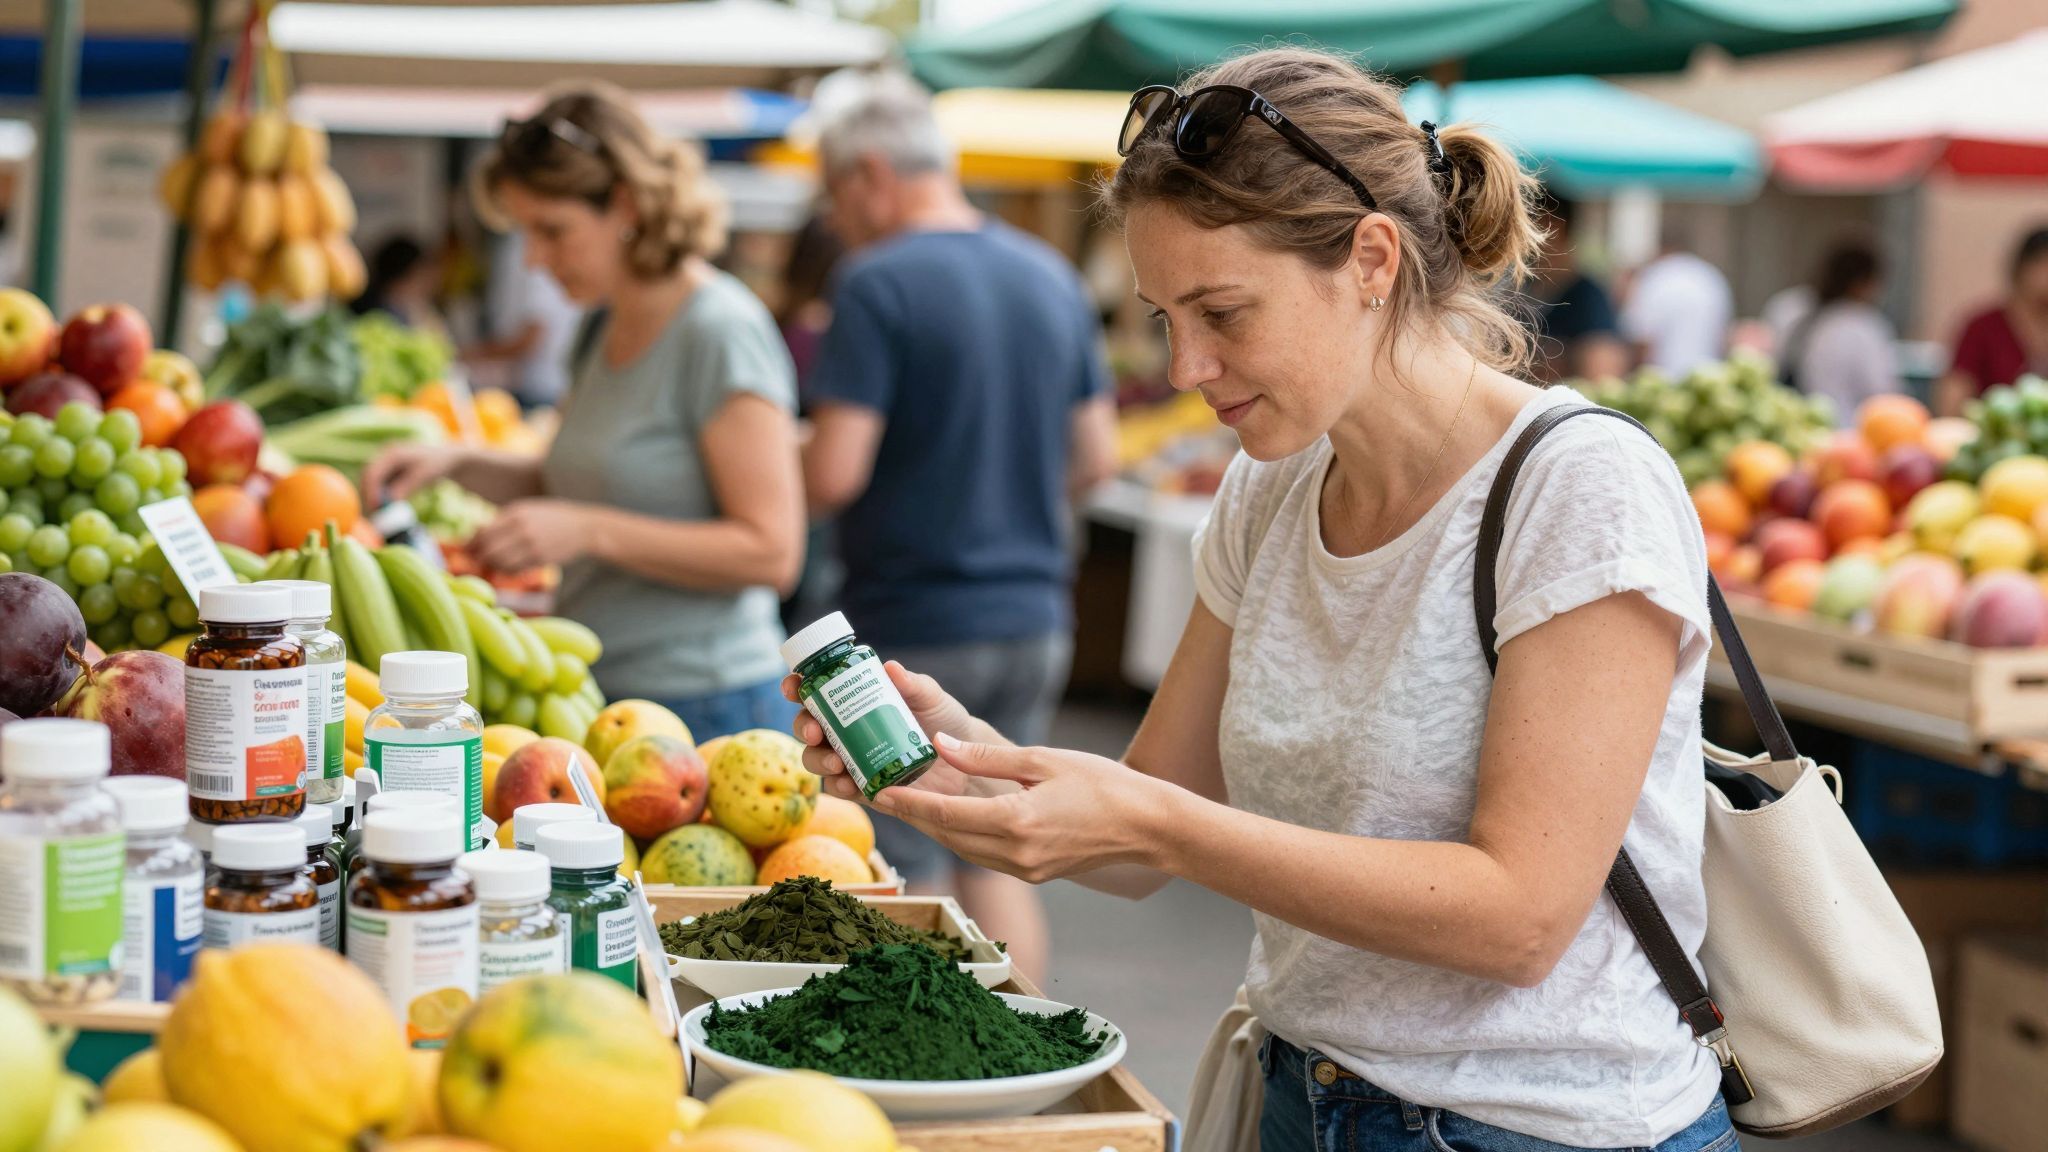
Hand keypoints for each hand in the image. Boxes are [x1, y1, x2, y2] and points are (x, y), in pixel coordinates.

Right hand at [363, 442, 466, 505]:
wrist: (446, 457)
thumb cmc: (436, 464)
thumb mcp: (423, 476)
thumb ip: (405, 487)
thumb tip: (389, 501)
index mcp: (392, 453)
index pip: (373, 472)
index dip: (371, 491)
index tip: (375, 507)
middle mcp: (385, 456)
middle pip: (368, 477)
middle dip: (369, 495)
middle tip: (374, 514)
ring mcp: (386, 463)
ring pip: (372, 482)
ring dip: (373, 497)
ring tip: (379, 514)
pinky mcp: (390, 471)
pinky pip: (381, 485)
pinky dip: (381, 496)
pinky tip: (386, 508)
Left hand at [470, 500, 598, 571]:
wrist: (584, 528)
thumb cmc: (551, 517)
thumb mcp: (527, 509)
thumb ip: (503, 519)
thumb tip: (476, 531)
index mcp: (516, 513)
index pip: (484, 532)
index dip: (471, 543)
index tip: (466, 548)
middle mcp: (522, 529)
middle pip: (489, 549)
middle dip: (478, 556)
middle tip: (474, 559)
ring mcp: (532, 545)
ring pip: (500, 562)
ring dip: (491, 565)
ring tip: (490, 564)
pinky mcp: (541, 559)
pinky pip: (515, 569)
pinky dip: (506, 570)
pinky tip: (506, 567)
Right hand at [784, 661, 983, 802]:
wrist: (967, 762)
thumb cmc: (945, 721)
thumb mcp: (931, 698)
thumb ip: (913, 684)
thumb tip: (891, 668)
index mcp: (855, 701)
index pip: (816, 691)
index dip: (797, 687)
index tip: (793, 685)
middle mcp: (846, 729)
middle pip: (807, 726)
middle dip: (802, 727)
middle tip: (814, 730)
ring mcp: (851, 759)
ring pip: (816, 759)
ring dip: (818, 759)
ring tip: (836, 761)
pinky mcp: (863, 787)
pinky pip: (839, 789)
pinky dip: (838, 786)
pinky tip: (848, 784)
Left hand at [871, 734, 1170, 883]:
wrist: (1147, 827)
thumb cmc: (1103, 786)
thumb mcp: (1043, 760)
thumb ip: (986, 757)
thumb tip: (941, 745)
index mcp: (1017, 822)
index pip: (947, 815)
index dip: (909, 804)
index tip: (878, 791)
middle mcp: (1016, 853)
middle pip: (948, 837)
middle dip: (914, 817)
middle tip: (882, 796)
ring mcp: (1025, 868)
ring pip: (964, 850)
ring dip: (936, 829)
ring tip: (908, 806)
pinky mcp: (1034, 872)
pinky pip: (985, 856)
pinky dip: (962, 838)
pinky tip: (951, 820)